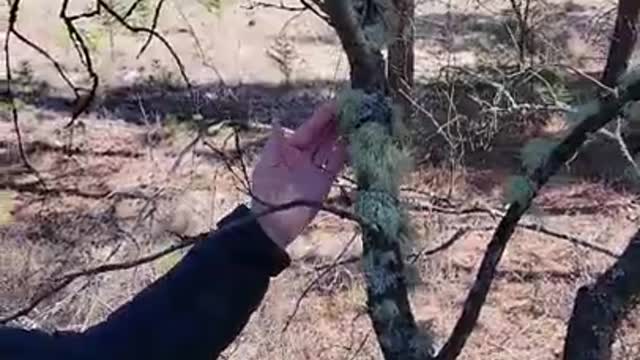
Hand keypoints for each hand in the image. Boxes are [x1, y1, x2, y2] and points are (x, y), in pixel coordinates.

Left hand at [251, 101, 346, 248]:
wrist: (273, 224)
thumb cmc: (266, 193)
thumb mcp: (267, 165)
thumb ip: (276, 143)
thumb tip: (279, 121)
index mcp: (289, 150)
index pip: (308, 129)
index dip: (321, 117)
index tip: (335, 104)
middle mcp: (304, 157)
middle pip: (322, 136)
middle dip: (335, 122)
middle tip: (352, 107)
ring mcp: (315, 170)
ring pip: (331, 148)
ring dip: (342, 134)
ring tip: (356, 119)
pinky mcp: (325, 183)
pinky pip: (336, 164)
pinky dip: (344, 153)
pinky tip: (352, 140)